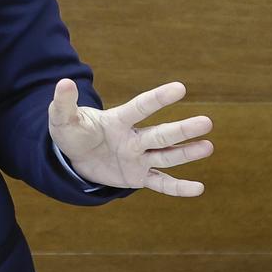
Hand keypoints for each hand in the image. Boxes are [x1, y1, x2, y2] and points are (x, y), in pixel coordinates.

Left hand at [48, 79, 212, 195]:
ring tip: (209, 147)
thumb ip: (64, 103)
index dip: (158, 98)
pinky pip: (160, 183)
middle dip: (182, 130)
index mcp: (118, 120)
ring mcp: (138, 157)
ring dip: (186, 153)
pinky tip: (198, 189)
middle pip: (160, 134)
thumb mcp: (62, 118)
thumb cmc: (72, 132)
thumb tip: (64, 83)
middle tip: (207, 122)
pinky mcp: (138, 176)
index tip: (180, 88)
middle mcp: (134, 138)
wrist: (75, 157)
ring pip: (166, 155)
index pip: (141, 107)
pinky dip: (178, 188)